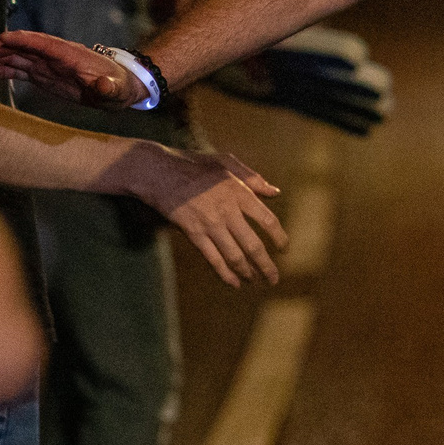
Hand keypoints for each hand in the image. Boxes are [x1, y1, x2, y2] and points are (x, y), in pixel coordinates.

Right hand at [0, 30, 141, 107]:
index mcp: (72, 55)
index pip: (45, 44)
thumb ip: (108, 88)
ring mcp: (47, 64)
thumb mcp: (117, 90)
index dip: (25, 40)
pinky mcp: (43, 74)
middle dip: (0, 47)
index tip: (4, 38)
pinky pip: (19, 69)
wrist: (119, 88)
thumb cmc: (119, 87)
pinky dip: (2, 69)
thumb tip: (103, 86)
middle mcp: (55, 56)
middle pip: (24, 47)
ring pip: (17, 56)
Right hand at [112, 143, 287, 286]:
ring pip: (234, 256)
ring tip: (256, 281)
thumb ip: (253, 178)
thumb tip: (275, 193)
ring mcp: (209, 225)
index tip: (284, 247)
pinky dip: (225, 273)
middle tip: (274, 279)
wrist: (159, 173)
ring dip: (247, 272)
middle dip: (266, 266)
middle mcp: (227, 211)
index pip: (267, 220)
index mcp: (239, 192)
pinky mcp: (193, 234)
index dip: (279, 237)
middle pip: (253, 245)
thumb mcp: (227, 162)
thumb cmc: (195, 164)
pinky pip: (213, 259)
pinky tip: (234, 282)